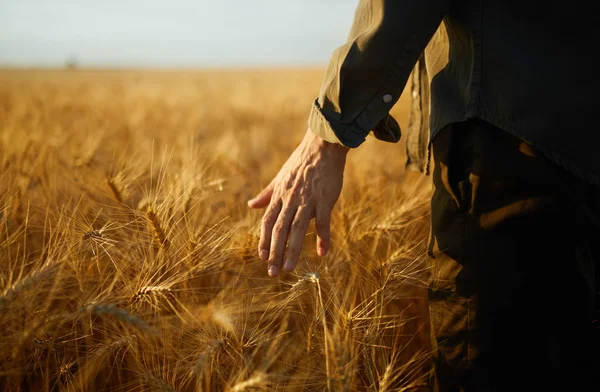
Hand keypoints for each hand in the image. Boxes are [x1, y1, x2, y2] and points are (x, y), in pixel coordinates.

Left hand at [248, 129, 347, 276]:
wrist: (322, 147)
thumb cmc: (301, 163)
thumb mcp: (279, 178)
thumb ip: (266, 194)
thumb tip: (250, 204)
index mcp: (279, 196)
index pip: (268, 222)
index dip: (264, 240)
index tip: (262, 257)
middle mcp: (291, 200)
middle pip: (280, 229)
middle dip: (275, 252)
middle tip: (273, 272)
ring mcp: (308, 200)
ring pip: (298, 229)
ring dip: (293, 250)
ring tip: (289, 268)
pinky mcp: (325, 199)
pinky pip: (323, 222)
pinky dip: (322, 238)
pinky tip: (322, 253)